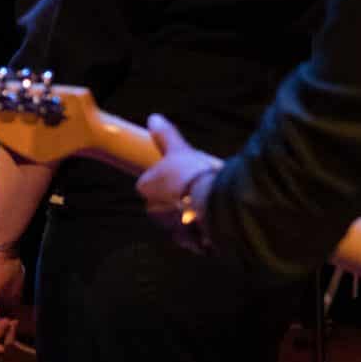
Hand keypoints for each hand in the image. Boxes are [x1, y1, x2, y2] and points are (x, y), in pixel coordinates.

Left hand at [135, 113, 221, 242]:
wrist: (214, 202)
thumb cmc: (192, 174)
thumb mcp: (179, 149)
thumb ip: (165, 136)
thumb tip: (153, 118)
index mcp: (146, 188)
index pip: (148, 184)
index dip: (165, 179)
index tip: (180, 175)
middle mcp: (154, 211)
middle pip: (164, 204)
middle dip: (177, 200)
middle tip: (196, 188)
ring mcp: (171, 228)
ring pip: (179, 222)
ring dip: (190, 217)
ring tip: (209, 205)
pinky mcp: (190, 243)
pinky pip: (195, 239)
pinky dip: (203, 234)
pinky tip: (214, 223)